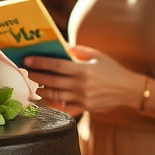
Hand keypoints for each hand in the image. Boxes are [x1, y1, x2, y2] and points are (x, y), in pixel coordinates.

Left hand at [24, 44, 141, 113]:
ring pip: (55, 95)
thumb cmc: (112, 70)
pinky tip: (44, 97)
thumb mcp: (97, 55)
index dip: (40, 62)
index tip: (28, 60)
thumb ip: (78, 51)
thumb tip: (61, 46)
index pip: (57, 65)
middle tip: (26, 72)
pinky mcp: (84, 107)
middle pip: (52, 81)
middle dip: (36, 76)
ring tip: (33, 84)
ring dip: (41, 90)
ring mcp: (82, 98)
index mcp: (84, 69)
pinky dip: (52, 101)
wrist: (128, 90)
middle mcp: (82, 85)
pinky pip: (63, 105)